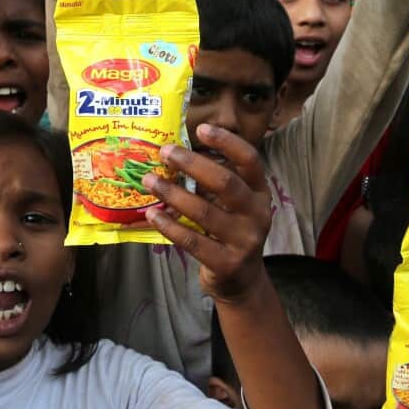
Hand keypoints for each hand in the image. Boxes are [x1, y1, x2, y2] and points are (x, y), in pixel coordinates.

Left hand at [144, 124, 272, 303]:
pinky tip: (153, 215)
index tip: (201, 128)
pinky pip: (193, 241)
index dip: (227, 142)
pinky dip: (170, 226)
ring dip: (172, 194)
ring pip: (204, 212)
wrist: (242, 281)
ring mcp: (244, 240)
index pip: (250, 160)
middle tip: (165, 152)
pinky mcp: (227, 263)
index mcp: (259, 192)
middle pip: (225, 182)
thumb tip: (176, 152)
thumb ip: (214, 182)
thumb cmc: (230, 231)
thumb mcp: (233, 205)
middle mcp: (257, 214)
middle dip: (192, 164)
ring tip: (149, 180)